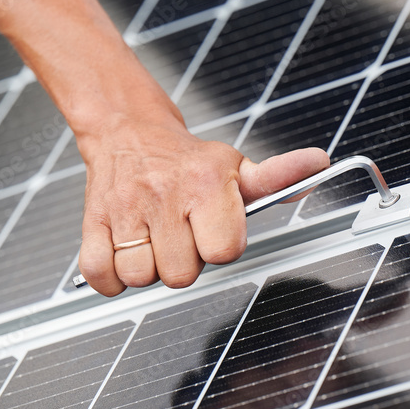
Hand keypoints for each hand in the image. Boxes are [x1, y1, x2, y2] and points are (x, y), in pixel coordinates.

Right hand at [76, 115, 329, 295]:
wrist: (129, 131)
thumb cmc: (187, 159)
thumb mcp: (236, 166)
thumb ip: (278, 176)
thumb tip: (318, 165)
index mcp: (205, 183)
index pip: (223, 250)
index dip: (221, 248)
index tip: (215, 231)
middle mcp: (163, 195)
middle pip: (181, 274)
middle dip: (184, 261)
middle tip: (181, 234)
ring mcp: (125, 210)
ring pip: (140, 277)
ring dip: (148, 267)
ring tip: (153, 240)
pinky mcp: (92, 222)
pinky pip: (100, 275)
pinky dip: (110, 276)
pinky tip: (125, 251)